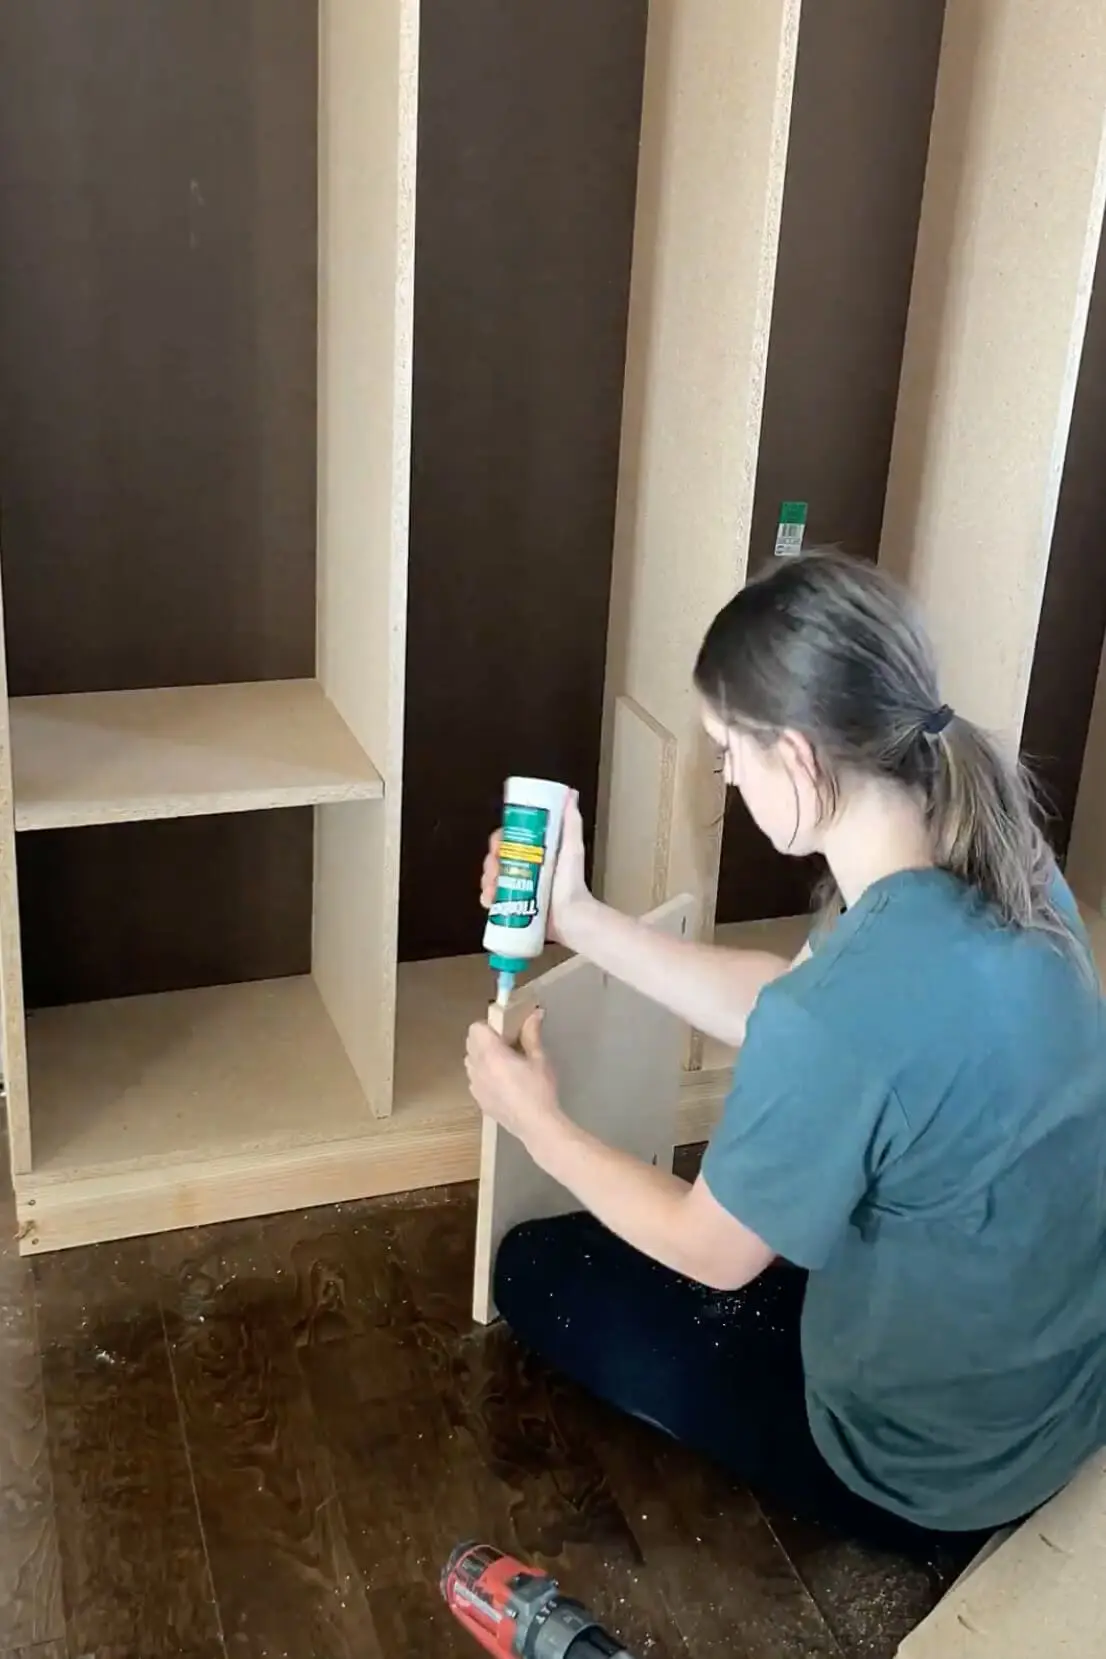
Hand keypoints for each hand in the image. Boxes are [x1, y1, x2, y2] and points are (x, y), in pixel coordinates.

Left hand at [465, 1009, 566, 1155]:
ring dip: (482, 1057)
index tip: (505, 1031)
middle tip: (507, 1045)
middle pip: (470, 1043)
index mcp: (491, 1054)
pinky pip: (474, 1079)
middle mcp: (478, 1068)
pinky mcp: (479, 1100)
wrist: (536, 1126)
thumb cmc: (539, 1091)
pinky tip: (503, 1084)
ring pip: (470, 1062)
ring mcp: (475, 1086)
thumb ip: (532, 1034)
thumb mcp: (539, 1059)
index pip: (475, 1028)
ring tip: (504, 1065)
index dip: (489, 1026)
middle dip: (485, 1040)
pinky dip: (483, 1075)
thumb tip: (535, 1014)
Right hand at [479, 790, 593, 947]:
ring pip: (490, 878)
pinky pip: (491, 900)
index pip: (508, 841)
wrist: (571, 917)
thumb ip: (571, 822)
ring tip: (492, 886)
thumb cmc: (572, 883)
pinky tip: (489, 899)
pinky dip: (486, 898)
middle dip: (490, 862)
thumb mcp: (572, 848)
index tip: (498, 846)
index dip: (499, 842)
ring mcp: (517, 889)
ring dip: (486, 880)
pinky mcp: (512, 907)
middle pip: (496, 859)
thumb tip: (570, 794)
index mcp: (535, 854)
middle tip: (495, 869)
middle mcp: (524, 870)